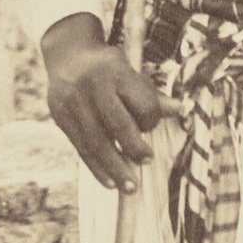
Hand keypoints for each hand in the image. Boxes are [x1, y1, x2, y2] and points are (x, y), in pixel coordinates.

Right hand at [41, 13, 177, 190]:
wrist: (67, 55)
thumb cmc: (108, 68)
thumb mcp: (130, 73)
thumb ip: (152, 95)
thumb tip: (182, 110)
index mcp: (116, 71)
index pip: (141, 103)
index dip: (151, 120)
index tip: (151, 128)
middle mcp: (93, 85)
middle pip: (118, 124)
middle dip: (135, 148)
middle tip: (148, 161)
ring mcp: (73, 102)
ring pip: (97, 142)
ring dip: (116, 168)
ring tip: (130, 187)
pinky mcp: (60, 117)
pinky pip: (80, 148)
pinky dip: (96, 168)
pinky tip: (110, 182)